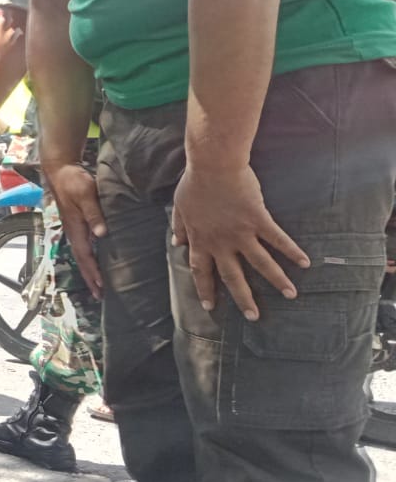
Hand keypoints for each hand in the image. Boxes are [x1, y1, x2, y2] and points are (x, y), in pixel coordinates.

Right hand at [46, 163, 106, 297]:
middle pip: (81, 260)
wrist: (60, 170)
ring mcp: (74, 228)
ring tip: (99, 284)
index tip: (101, 287)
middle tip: (100, 295)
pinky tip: (96, 260)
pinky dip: (89, 258)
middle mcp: (73, 231)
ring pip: (82, 254)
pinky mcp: (77, 223)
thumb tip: (101, 234)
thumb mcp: (85, 195)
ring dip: (90, 270)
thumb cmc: (73, 181)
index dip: (93, 272)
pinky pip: (83, 246)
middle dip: (90, 278)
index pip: (85, 255)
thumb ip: (94, 213)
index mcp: (75, 228)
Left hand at [171, 162, 307, 321]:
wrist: (213, 164)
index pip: (201, 270)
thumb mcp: (180, 206)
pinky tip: (305, 263)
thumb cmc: (195, 182)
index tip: (209, 305)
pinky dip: (292, 251)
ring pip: (260, 263)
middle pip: (232, 276)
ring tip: (291, 295)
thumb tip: (176, 244)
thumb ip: (179, 227)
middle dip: (243, 298)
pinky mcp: (258, 219)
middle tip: (254, 317)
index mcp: (201, 239)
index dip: (205, 288)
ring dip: (276, 281)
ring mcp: (241, 232)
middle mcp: (221, 241)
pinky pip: (278, 239)